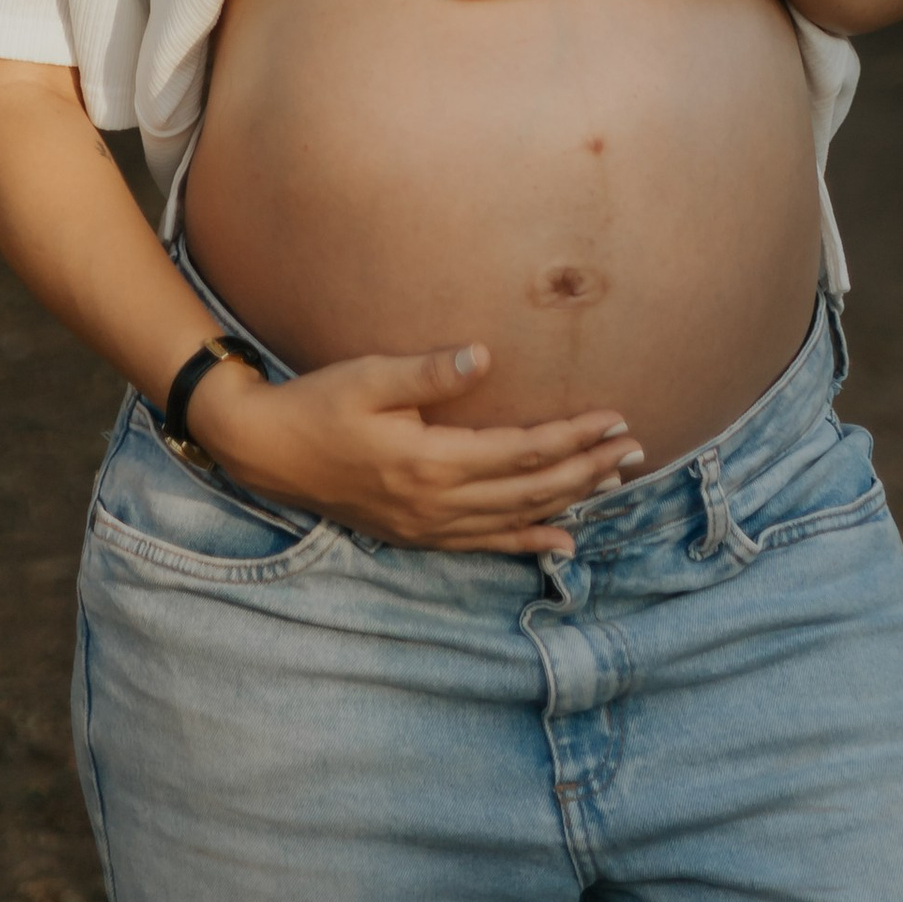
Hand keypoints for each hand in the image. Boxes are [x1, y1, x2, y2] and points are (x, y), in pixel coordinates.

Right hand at [193, 341, 642, 554]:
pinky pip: (485, 544)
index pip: (522, 451)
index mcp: (431, 460)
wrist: (266, 451)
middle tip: (636, 449)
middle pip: (531, 489)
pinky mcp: (416, 533)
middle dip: (588, 468)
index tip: (614, 419)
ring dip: (569, 500)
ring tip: (614, 482)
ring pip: (516, 519)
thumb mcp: (369, 376)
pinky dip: (527, 542)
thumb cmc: (317, 403)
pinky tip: (561, 541)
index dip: (572, 437)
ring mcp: (427, 524)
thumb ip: (430, 372)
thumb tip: (485, 357)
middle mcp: (437, 502)